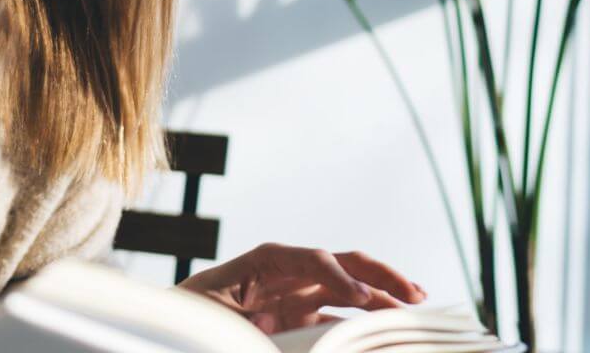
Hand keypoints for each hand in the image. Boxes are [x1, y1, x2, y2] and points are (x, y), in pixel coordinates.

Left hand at [173, 243, 426, 334]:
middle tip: (413, 294)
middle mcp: (287, 271)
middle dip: (379, 274)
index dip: (340, 277)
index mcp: (265, 260)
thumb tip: (271, 325)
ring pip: (349, 288)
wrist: (172, 325)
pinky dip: (365, 321)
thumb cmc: (189, 316)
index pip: (313, 259)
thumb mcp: (212, 319)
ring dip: (382, 296)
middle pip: (342, 263)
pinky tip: (389, 329)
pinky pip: (340, 315)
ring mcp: (297, 292)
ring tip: (417, 307)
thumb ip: (244, 324)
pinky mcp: (300, 316)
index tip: (362, 298)